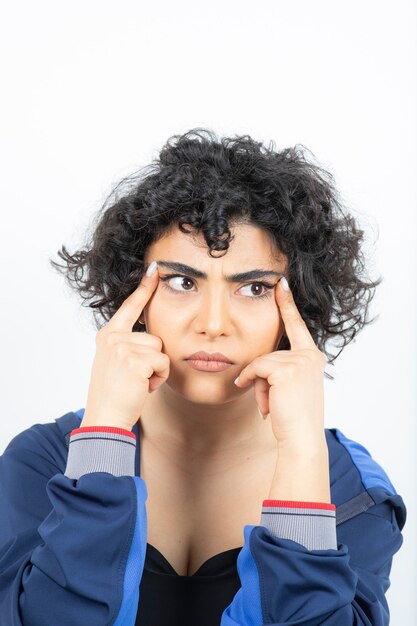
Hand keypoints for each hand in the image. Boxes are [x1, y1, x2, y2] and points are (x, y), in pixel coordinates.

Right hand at [81, 262, 169, 431]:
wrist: (105, 418)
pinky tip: (142, 387)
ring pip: (161, 350)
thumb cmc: (115, 395)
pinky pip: (164, 363)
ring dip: (157, 370)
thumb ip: (128, 345)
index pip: (130, 306)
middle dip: (153, 360)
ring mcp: (122, 347)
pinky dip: (159, 379)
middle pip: (155, 337)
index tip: (155, 268)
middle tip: (135, 378)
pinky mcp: (135, 360)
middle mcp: (112, 337)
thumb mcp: (117, 363)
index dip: (144, 288)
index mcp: (108, 335)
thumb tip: (151, 335)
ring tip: (138, 383)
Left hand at [234, 277, 326, 446]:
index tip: (281, 282)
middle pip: (269, 353)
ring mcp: (300, 360)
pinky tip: (262, 404)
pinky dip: (251, 384)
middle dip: (261, 378)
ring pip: (260, 362)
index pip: (296, 325)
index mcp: (312, 357)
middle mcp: (310, 355)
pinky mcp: (287, 369)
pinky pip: (256, 369)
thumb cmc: (292, 418)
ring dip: (257, 386)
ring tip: (271, 406)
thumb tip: (250, 370)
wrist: (301, 440)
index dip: (287, 304)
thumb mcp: (287, 389)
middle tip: (271, 402)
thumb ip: (277, 371)